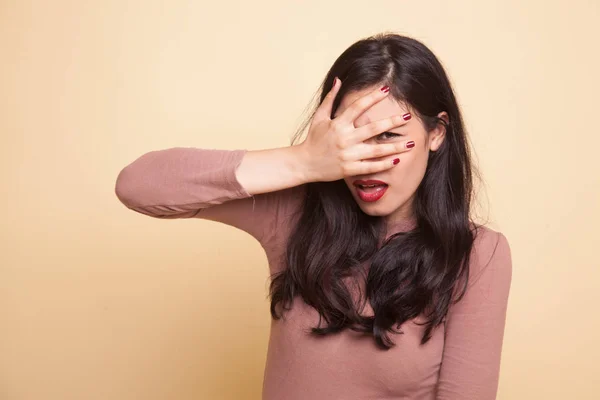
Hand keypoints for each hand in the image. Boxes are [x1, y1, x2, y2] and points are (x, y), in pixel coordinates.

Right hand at [298, 78, 413, 182]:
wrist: (304, 164)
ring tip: (411, 143)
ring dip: (394, 146)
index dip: (373, 97)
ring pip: (375, 150)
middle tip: (407, 116)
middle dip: (391, 122)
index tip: (387, 89)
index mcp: (338, 124)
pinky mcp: (348, 169)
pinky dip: (383, 164)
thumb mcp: (319, 117)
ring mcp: (347, 155)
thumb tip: (338, 80)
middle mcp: (344, 139)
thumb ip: (330, 99)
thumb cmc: (313, 139)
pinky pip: (369, 167)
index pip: (358, 107)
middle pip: (372, 129)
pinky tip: (397, 160)